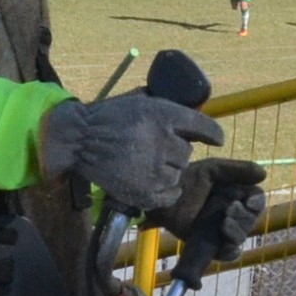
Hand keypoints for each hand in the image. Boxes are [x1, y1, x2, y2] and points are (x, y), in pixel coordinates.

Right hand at [37, 92, 222, 210]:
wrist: (79, 139)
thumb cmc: (110, 117)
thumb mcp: (141, 101)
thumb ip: (167, 108)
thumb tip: (195, 112)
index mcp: (163, 115)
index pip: (203, 127)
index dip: (212, 134)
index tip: (216, 139)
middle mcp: (162, 142)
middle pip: (187, 153)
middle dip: (176, 151)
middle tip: (157, 149)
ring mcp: (153, 169)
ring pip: (178, 174)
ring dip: (168, 171)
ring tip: (148, 164)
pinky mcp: (143, 191)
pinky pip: (170, 195)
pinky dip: (167, 191)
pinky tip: (156, 183)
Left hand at [159, 156, 266, 265]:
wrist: (163, 195)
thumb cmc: (188, 178)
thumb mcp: (212, 169)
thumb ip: (237, 170)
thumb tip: (264, 174)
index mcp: (237, 193)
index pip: (256, 200)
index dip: (256, 202)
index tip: (249, 201)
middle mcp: (233, 213)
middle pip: (251, 220)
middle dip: (244, 217)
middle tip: (229, 211)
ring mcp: (222, 230)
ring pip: (241, 237)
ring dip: (237, 233)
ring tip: (223, 224)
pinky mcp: (210, 245)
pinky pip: (229, 254)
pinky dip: (230, 252)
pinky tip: (224, 245)